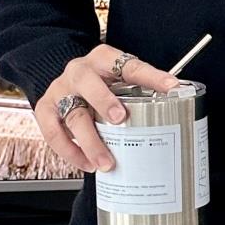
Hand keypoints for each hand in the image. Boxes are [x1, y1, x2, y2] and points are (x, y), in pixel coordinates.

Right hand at [33, 43, 180, 171]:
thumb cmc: (100, 83)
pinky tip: (87, 164)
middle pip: (88, 83)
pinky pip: (53, 132)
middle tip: (120, 119)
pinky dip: (70, 151)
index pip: (130, 65)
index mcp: (103, 60)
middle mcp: (79, 72)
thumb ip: (141, 90)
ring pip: (72, 115)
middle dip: (103, 101)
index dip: (151, 77)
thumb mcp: (120, 79)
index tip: (170, 88)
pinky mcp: (46, 109)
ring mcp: (60, 90)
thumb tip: (177, 106)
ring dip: (90, 141)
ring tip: (106, 162)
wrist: (66, 80)